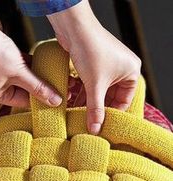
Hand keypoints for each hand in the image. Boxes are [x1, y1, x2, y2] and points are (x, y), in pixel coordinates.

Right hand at [0, 2, 61, 107]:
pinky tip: (46, 64)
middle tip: (62, 87)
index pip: (24, 102)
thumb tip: (54, 101)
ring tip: (58, 76)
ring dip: (40, 76)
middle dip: (43, 87)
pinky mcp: (3, 59)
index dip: (42, 100)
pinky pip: (21, 66)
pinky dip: (32, 65)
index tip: (58, 99)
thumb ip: (37, 87)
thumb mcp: (18, 73)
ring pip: (25, 78)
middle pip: (26, 90)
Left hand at [47, 0, 141, 134]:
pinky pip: (91, 83)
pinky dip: (83, 92)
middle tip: (88, 121)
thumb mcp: (95, 85)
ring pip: (99, 90)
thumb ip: (95, 109)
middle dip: (98, 108)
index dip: (112, 113)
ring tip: (78, 114)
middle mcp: (121, 68)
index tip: (101, 125)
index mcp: (131, 71)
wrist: (74, 27)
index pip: (124, 100)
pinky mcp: (94, 63)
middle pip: (110, 96)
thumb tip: (95, 130)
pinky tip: (73, 102)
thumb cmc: (91, 51)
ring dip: (88, 101)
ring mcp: (107, 65)